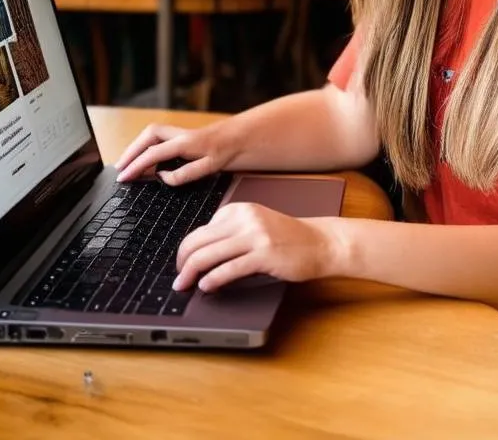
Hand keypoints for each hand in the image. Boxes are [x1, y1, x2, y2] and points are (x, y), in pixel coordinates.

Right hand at [114, 121, 240, 185]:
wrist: (239, 136)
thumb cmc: (226, 152)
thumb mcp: (209, 168)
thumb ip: (184, 174)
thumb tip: (161, 177)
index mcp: (183, 143)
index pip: (152, 154)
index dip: (136, 166)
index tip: (123, 177)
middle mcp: (178, 134)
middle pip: (146, 137)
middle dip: (130, 151)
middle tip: (119, 168)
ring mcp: (178, 132)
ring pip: (150, 134)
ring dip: (136, 146)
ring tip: (126, 163)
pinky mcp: (180, 135)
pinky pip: (156, 137)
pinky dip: (145, 145)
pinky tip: (143, 157)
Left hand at [173, 203, 339, 292]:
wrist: (320, 242)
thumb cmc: (288, 238)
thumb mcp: (255, 227)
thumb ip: (230, 234)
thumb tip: (199, 256)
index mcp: (238, 210)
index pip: (201, 230)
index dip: (186, 251)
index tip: (182, 266)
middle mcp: (244, 218)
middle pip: (198, 240)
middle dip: (181, 262)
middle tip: (177, 278)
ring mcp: (255, 235)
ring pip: (208, 254)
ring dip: (190, 273)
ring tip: (184, 285)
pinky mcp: (264, 254)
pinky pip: (229, 268)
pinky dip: (212, 280)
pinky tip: (206, 287)